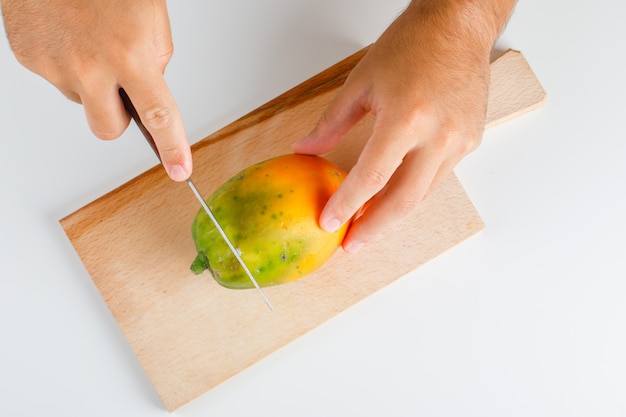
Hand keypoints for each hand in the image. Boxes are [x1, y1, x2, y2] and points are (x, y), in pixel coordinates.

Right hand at [1, 0, 191, 180]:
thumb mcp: (150, 18)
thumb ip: (153, 60)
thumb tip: (146, 91)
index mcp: (130, 55)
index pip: (158, 116)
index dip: (172, 148)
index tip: (180, 170)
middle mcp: (90, 67)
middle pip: (110, 129)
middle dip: (120, 117)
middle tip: (122, 85)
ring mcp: (55, 66)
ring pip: (81, 101)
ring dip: (91, 84)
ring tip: (90, 41)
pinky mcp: (30, 59)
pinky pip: (57, 80)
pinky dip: (67, 65)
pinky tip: (69, 36)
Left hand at [293, 0, 515, 252]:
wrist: (459, 26)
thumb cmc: (412, 45)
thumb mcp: (361, 83)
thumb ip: (332, 123)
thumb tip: (306, 150)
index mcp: (407, 118)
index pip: (371, 178)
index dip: (346, 205)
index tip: (329, 222)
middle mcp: (439, 136)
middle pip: (402, 201)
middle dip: (373, 228)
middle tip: (351, 244)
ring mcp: (460, 142)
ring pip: (422, 194)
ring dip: (393, 213)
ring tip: (367, 224)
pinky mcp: (471, 142)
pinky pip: (438, 176)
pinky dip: (413, 189)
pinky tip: (394, 194)